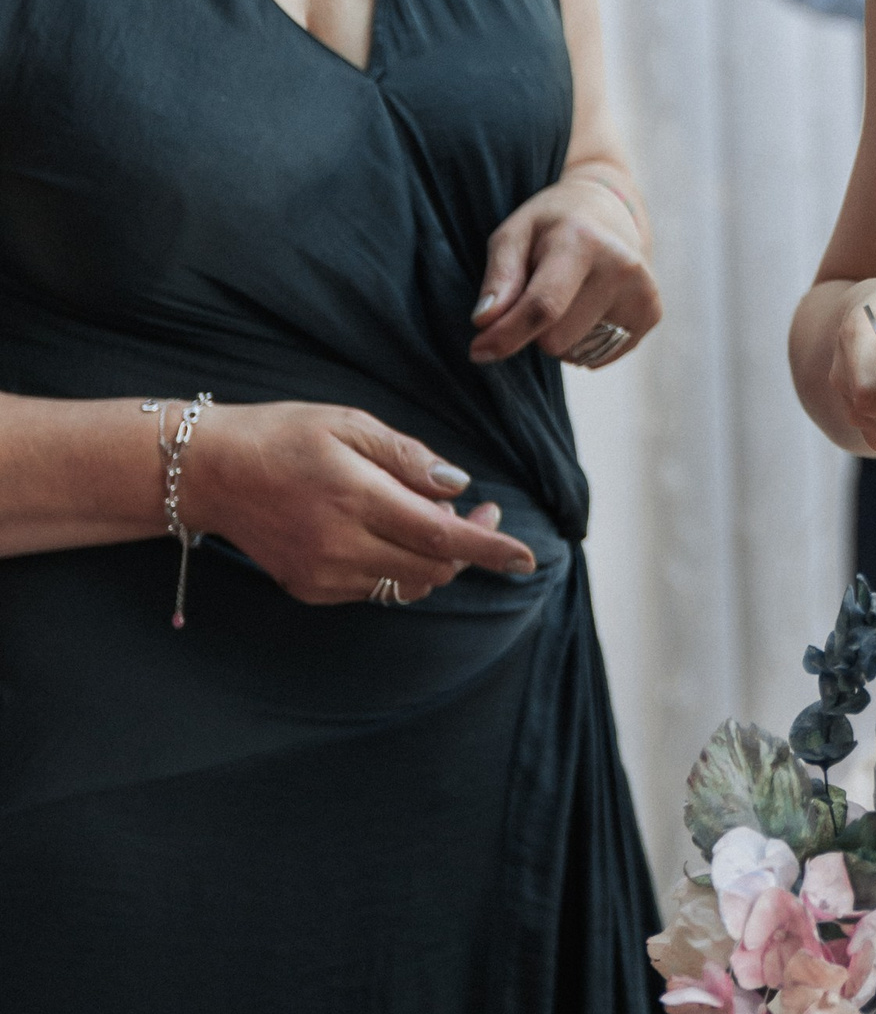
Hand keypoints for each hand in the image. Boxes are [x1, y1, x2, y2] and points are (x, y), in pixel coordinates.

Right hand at [185, 401, 541, 603]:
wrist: (209, 473)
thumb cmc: (283, 436)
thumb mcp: (350, 424)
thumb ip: (409, 457)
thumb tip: (457, 486)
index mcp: (356, 500)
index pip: (441, 538)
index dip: (490, 549)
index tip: (527, 557)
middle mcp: (340, 547)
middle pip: (431, 569)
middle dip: (470, 548)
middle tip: (482, 512)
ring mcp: (322, 575)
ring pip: (406, 585)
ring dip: (436, 561)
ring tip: (439, 520)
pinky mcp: (309, 588)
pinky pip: (374, 589)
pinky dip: (400, 568)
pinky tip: (396, 535)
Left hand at [468, 172, 661, 371]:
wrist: (609, 211)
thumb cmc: (550, 225)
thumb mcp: (513, 234)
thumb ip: (499, 277)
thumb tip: (485, 322)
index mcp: (582, 241)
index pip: (543, 306)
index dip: (507, 336)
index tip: (478, 351)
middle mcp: (621, 267)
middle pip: (555, 339)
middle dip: (535, 327)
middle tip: (542, 290)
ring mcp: (643, 292)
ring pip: (575, 353)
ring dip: (560, 336)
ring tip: (568, 297)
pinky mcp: (651, 313)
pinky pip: (597, 359)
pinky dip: (582, 343)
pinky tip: (587, 308)